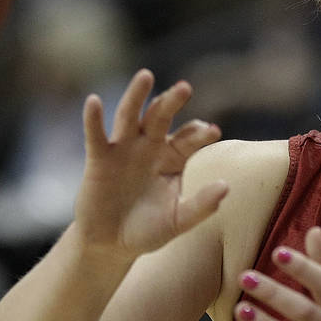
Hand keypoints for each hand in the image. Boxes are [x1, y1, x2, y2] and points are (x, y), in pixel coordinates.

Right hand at [73, 68, 226, 260]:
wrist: (110, 245)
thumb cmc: (147, 231)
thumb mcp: (177, 221)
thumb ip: (201, 206)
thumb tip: (227, 187)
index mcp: (173, 159)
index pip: (189, 139)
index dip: (199, 134)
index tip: (212, 131)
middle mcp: (149, 147)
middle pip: (161, 117)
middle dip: (171, 102)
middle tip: (185, 88)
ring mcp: (123, 149)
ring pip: (130, 116)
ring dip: (137, 96)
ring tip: (145, 75)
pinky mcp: (99, 158)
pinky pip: (96, 135)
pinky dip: (93, 118)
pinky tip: (94, 101)